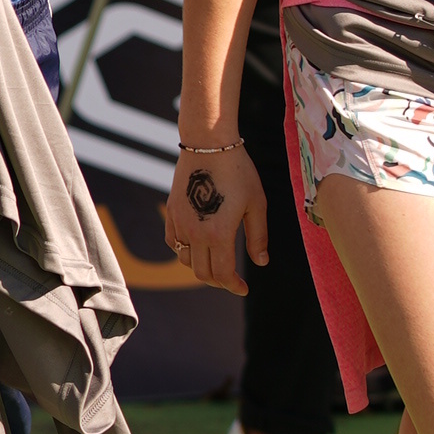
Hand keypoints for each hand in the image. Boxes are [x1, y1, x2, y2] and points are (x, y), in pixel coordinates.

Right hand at [163, 137, 268, 286]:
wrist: (208, 145)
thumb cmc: (239, 172)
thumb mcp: (257, 204)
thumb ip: (258, 237)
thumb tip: (261, 262)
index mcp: (219, 234)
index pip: (223, 274)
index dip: (234, 286)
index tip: (244, 288)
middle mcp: (195, 233)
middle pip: (203, 273)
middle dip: (220, 281)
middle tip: (233, 278)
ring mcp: (180, 223)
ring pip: (186, 260)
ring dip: (202, 267)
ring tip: (217, 262)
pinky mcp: (172, 212)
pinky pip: (174, 242)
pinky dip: (185, 251)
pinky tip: (198, 246)